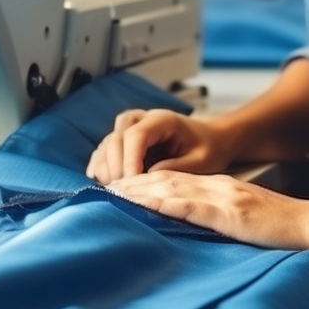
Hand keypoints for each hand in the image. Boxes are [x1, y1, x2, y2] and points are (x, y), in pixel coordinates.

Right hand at [86, 109, 234, 184]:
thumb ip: (176, 168)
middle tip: (119, 190)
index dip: (129, 158)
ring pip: (108, 141)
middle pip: (117, 136)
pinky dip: (101, 162)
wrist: (211, 139)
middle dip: (115, 163)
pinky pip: (107, 148)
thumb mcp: (200, 161)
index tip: (130, 181)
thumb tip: (147, 178)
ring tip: (109, 188)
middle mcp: (144, 119)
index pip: (137, 134)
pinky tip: (97, 178)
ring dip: (105, 164)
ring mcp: (133, 128)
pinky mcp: (126, 140)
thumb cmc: (208, 149)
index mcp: (163, 120)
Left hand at [107, 170, 308, 249]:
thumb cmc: (283, 227)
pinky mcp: (231, 213)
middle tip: (106, 187)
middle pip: (167, 179)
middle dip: (135, 183)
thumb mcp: (246, 218)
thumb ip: (220, 217)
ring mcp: (224, 197)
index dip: (146, 181)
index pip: (175, 179)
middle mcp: (218, 186)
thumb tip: (194, 227)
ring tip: (115, 194)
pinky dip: (166, 204)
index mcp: (221, 187)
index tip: (121, 187)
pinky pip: (193, 206)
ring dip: (142, 191)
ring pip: (173, 188)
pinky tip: (148, 205)